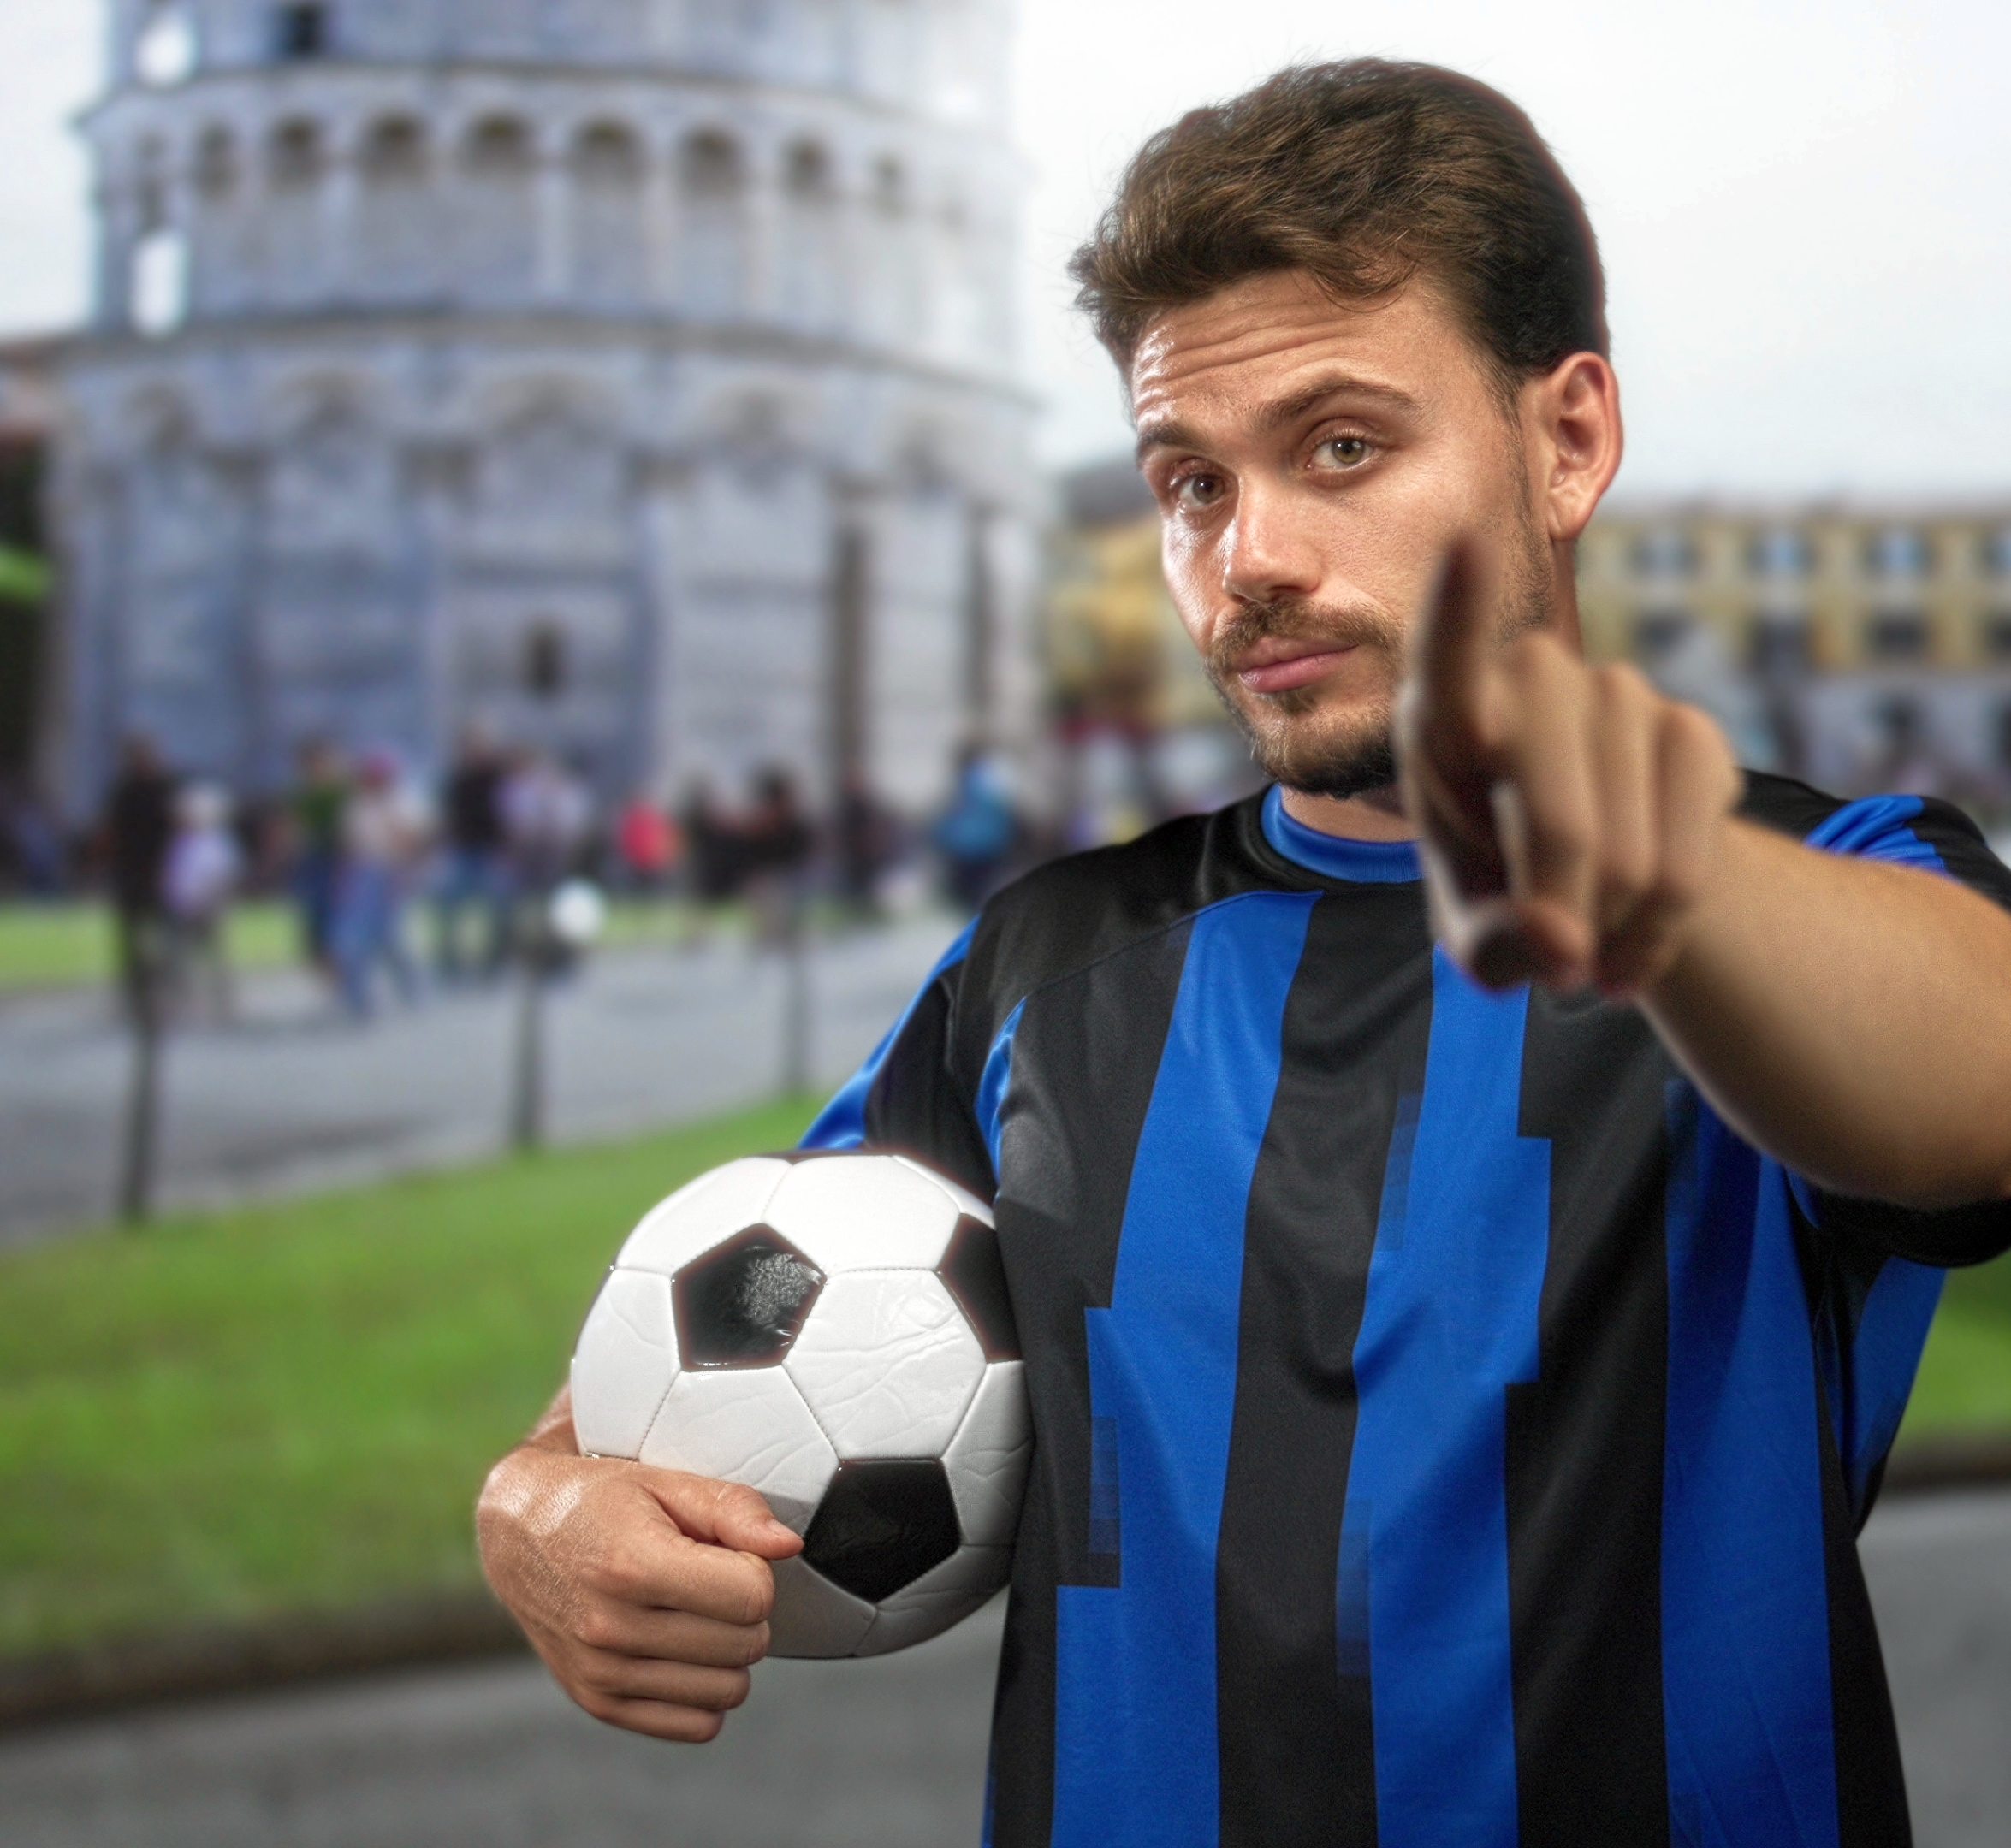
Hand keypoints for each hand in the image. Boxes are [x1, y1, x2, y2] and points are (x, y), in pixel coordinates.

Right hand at [476, 1400, 802, 1742]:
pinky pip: (696, 1725)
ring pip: (728, 1691)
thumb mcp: (665, 1480)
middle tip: (712, 1579)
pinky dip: (705, 1691)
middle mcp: (611, 1628)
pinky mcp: (599, 1703)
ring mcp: (602, 1673)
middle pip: (746, 1645)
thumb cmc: (599, 1500)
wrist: (519, 1530)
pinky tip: (684, 1650)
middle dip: (746, 1609)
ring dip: (729, 1652)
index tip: (727, 1553)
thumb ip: (733, 1509)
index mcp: (632, 1565)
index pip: (751, 1596)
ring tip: (696, 1612)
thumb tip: (787, 1545)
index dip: (755, 1569)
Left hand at [1396, 536, 1740, 994]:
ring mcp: (1616, 694)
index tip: (1464, 544)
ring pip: (1627, 853)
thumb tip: (1556, 939)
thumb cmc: (1502, 900)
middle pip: (1552, 820)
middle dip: (1556, 911)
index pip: (1445, 659)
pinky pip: (1689, 861)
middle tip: (1552, 968)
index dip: (1456, 608)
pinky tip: (1635, 943)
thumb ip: (1494, 947)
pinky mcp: (1693, 731)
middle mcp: (1527, 683)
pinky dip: (1662, 929)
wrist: (1596, 885)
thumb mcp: (1478, 943)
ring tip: (1587, 945)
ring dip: (1610, 927)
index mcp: (1442, 721)